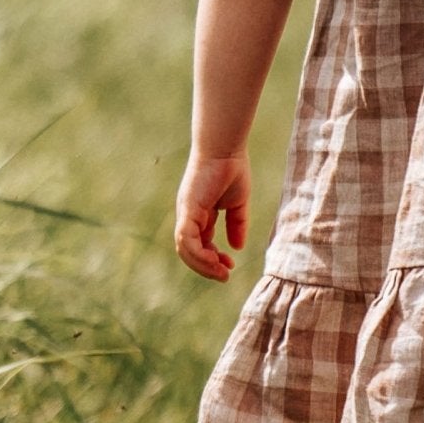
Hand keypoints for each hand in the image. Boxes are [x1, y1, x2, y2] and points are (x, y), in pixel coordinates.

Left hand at [174, 148, 249, 281]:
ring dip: (203, 265)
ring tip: (221, 272)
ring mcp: (185, 213)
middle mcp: (188, 215)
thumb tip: (237, 247)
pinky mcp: (187, 210)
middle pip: (189, 251)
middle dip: (206, 266)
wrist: (225, 148)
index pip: (200, 244)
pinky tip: (215, 259)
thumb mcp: (237, 203)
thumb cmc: (232, 168)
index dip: (212, 258)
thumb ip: (236, 224)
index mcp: (199, 213)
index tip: (229, 265)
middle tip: (224, 275)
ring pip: (185, 250)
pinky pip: (187, 240)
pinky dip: (199, 254)